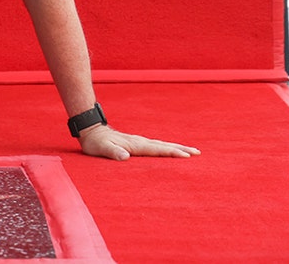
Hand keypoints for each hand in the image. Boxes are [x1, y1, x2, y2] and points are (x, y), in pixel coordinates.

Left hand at [78, 124, 200, 160]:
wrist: (91, 130)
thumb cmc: (95, 143)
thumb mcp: (101, 149)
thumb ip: (112, 152)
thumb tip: (124, 157)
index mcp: (134, 145)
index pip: (156, 150)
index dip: (171, 153)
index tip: (186, 156)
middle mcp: (139, 142)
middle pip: (163, 145)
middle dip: (181, 149)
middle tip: (198, 153)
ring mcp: (139, 142)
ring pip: (161, 144)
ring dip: (176, 147)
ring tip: (191, 151)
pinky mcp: (137, 143)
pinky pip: (156, 146)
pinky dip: (167, 148)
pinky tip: (171, 150)